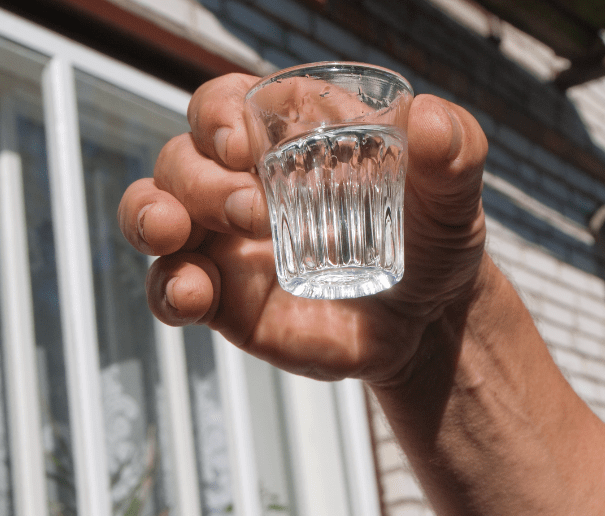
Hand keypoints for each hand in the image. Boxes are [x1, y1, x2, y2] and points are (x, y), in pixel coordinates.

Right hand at [116, 73, 489, 383]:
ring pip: (153, 213)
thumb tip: (430, 120)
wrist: (431, 320)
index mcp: (284, 138)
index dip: (217, 115)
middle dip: (200, 179)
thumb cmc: (433, 237)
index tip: (241, 144)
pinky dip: (168, 289)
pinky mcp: (224, 300)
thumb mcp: (454, 194)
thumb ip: (454, 152)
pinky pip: (170, 289)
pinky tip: (192, 297)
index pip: (224, 105)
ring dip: (150, 216)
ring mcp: (224, 243)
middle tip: (252, 211)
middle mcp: (241, 182)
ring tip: (176, 234)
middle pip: (181, 158)